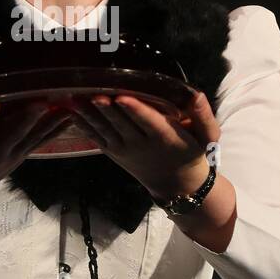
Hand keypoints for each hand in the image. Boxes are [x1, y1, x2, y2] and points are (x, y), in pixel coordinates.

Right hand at [0, 100, 71, 215]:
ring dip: (47, 124)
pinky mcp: (14, 160)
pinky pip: (36, 144)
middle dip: (25, 119)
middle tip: (41, 102)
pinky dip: (52, 131)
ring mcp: (5, 160)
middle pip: (10, 136)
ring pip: (29, 139)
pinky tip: (69, 118)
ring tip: (66, 106)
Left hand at [67, 91, 219, 201]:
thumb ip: (202, 115)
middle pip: (122, 124)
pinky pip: (97, 139)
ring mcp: (125, 150)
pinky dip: (85, 126)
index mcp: (166, 137)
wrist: (177, 185)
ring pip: (106, 131)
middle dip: (107, 109)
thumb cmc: (191, 152)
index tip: (122, 97)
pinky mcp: (115, 153)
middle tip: (93, 93)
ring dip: (91, 115)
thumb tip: (197, 94)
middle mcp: (142, 145)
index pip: (149, 122)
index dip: (135, 110)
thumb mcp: (206, 136)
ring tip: (76, 100)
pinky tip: (72, 113)